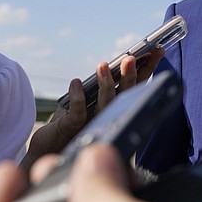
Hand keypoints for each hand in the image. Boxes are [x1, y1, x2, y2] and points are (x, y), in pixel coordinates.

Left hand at [21, 48, 164, 170]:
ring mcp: (91, 125)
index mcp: (115, 108)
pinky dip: (78, 97)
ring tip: (103, 65)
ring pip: (105, 104)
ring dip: (105, 84)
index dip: (146, 70)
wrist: (45, 150)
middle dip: (130, 77)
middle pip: (124, 96)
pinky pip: (78, 113)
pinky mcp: (72, 130)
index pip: (134, 87)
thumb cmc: (69, 123)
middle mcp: (108, 117)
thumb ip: (100, 88)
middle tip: (131, 59)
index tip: (156, 51)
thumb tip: (114, 63)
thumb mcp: (87, 101)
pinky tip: (76, 82)